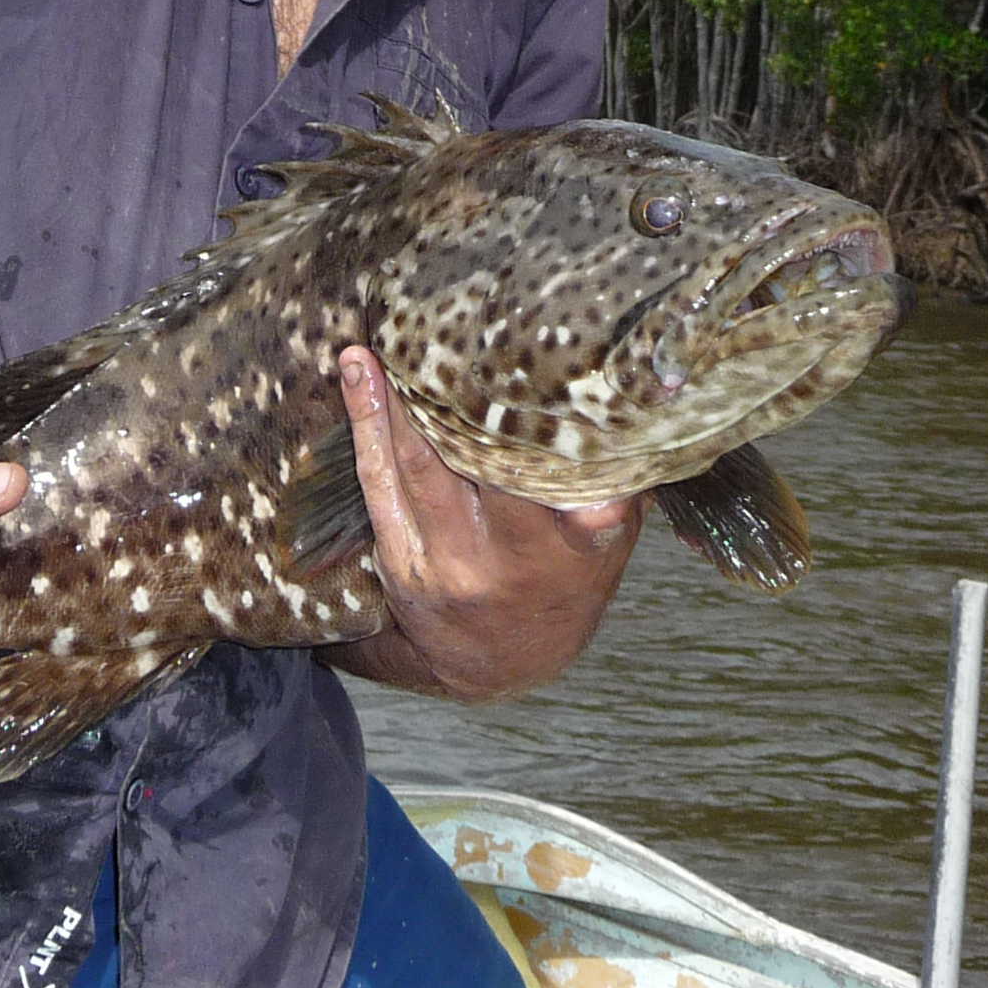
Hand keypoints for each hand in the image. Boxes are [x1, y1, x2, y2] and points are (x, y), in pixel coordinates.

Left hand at [327, 345, 640, 700]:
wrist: (502, 659)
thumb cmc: (563, 580)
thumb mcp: (607, 542)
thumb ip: (612, 479)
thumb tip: (630, 394)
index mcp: (575, 549)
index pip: (568, 486)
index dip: (560, 444)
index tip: (549, 381)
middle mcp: (511, 558)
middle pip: (480, 465)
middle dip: (463, 397)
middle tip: (446, 328)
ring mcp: (451, 560)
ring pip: (419, 466)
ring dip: (397, 400)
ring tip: (381, 343)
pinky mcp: (403, 558)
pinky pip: (380, 482)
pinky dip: (368, 423)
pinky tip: (357, 376)